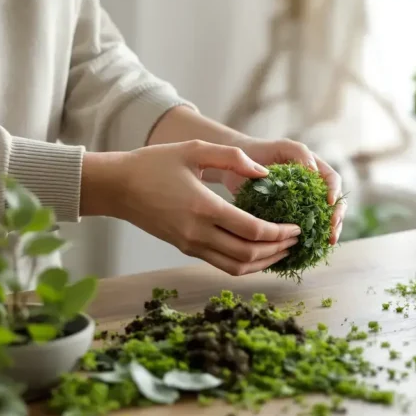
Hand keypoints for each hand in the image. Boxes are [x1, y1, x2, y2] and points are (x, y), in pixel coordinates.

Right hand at [82, 141, 301, 275]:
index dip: (280, 233)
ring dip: (264, 261)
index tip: (297, 227)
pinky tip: (259, 254)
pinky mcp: (186, 249)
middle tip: (296, 239)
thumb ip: (233, 158)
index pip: (252, 230)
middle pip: (248, 253)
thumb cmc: (155, 163)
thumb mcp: (195, 149)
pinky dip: (245, 264)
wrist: (118, 186)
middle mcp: (198, 232)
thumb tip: (265, 172)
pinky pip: (222, 265)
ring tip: (283, 249)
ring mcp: (191, 244)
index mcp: (204, 207)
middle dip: (278, 249)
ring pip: (236, 266)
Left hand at [220, 138, 346, 244]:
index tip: (330, 203)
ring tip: (328, 243)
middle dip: (337, 218)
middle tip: (333, 232)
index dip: (335, 192)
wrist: (235, 167)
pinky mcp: (288, 218)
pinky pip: (302, 229)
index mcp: (314, 170)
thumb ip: (300, 153)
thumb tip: (314, 171)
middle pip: (334, 205)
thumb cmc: (259, 152)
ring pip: (322, 219)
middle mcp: (312, 189)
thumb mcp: (282, 147)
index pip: (333, 181)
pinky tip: (308, 249)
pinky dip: (308, 239)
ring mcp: (301, 204)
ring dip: (328, 232)